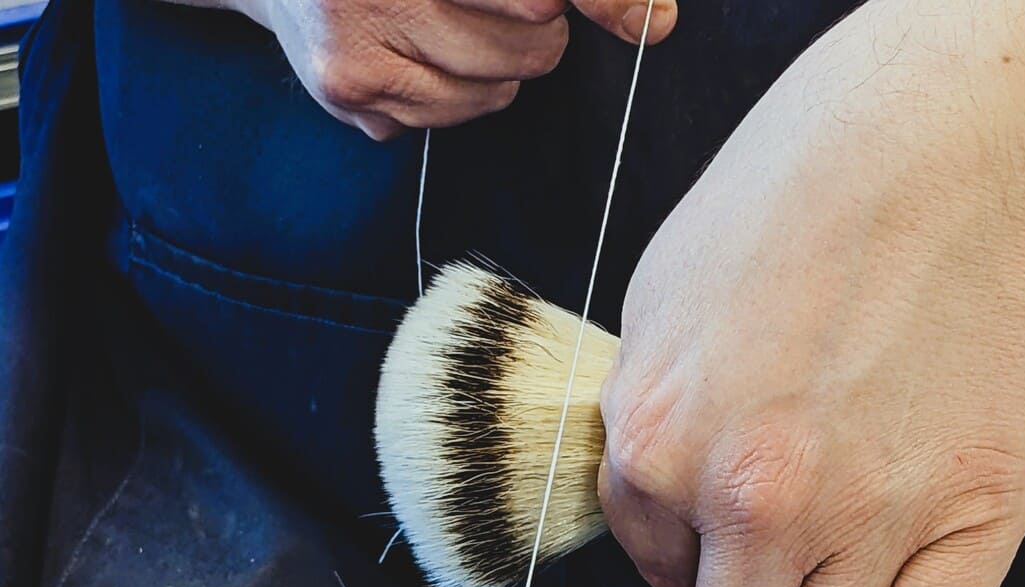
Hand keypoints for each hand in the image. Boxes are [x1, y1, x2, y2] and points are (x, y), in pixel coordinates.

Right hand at [235, 0, 676, 139]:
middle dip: (539, 26)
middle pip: (531, 39)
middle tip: (511, 6)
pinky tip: (420, 55)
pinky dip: (455, 93)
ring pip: (495, 87)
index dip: (601, 1)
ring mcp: (360, 38)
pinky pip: (451, 117)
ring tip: (453, 25)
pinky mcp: (350, 91)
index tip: (650, 22)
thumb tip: (655, 20)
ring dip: (497, 64)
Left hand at [598, 0, 1024, 586]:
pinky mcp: (972, 515)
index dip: (692, 563)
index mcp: (662, 451)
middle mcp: (754, 503)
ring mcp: (867, 516)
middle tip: (779, 581)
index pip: (659, 579)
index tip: (720, 540)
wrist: (934, 155)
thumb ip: (645, 432)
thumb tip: (660, 521)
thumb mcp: (657, 310)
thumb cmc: (790, 210)